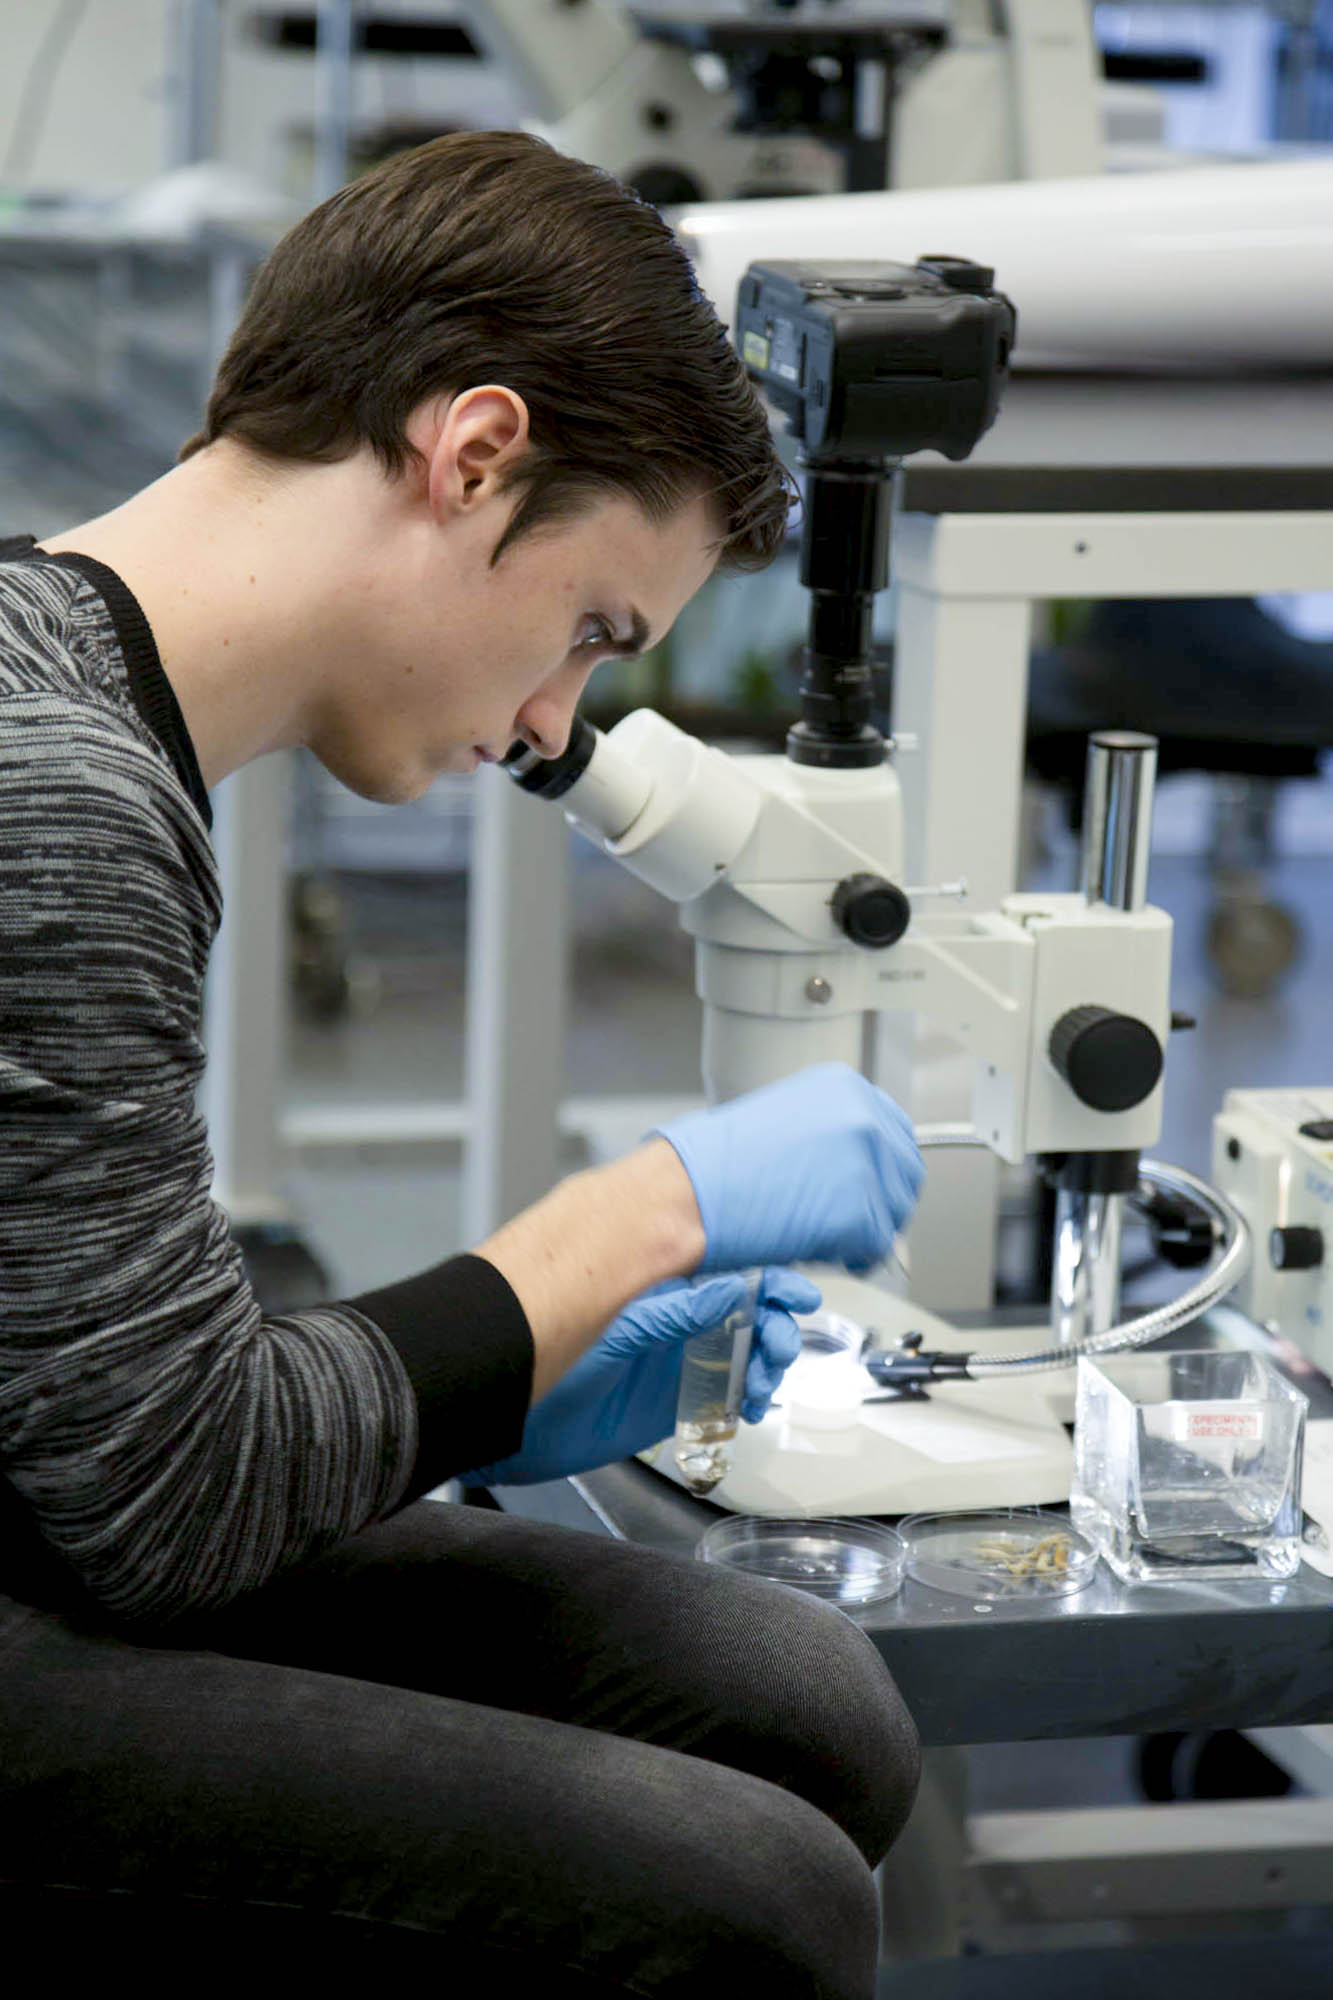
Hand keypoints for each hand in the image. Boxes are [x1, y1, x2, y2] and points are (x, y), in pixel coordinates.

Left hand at [460, 1267, 819, 1487]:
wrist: (499, 1414)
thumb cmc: (531, 1351)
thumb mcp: (611, 1329)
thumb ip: (670, 1313)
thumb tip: (726, 1290)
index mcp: (654, 1279)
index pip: (725, 1265)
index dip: (767, 1277)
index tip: (794, 1294)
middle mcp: (668, 1312)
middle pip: (744, 1306)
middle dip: (775, 1321)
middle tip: (781, 1343)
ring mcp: (671, 1354)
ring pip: (741, 1348)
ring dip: (767, 1358)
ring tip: (767, 1378)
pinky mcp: (670, 1397)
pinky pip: (724, 1390)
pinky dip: (748, 1393)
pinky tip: (753, 1400)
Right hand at [656, 1062, 923, 1273]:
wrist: (687, 1193)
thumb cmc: (716, 1164)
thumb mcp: (786, 1122)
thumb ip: (831, 1134)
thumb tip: (855, 1166)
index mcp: (847, 1088)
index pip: (897, 1134)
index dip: (883, 1171)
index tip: (871, 1190)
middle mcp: (865, 1119)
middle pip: (906, 1175)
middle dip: (881, 1204)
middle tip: (848, 1222)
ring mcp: (866, 1165)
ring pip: (894, 1215)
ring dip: (866, 1232)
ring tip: (822, 1234)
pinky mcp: (860, 1214)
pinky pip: (875, 1247)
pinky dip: (852, 1256)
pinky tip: (817, 1247)